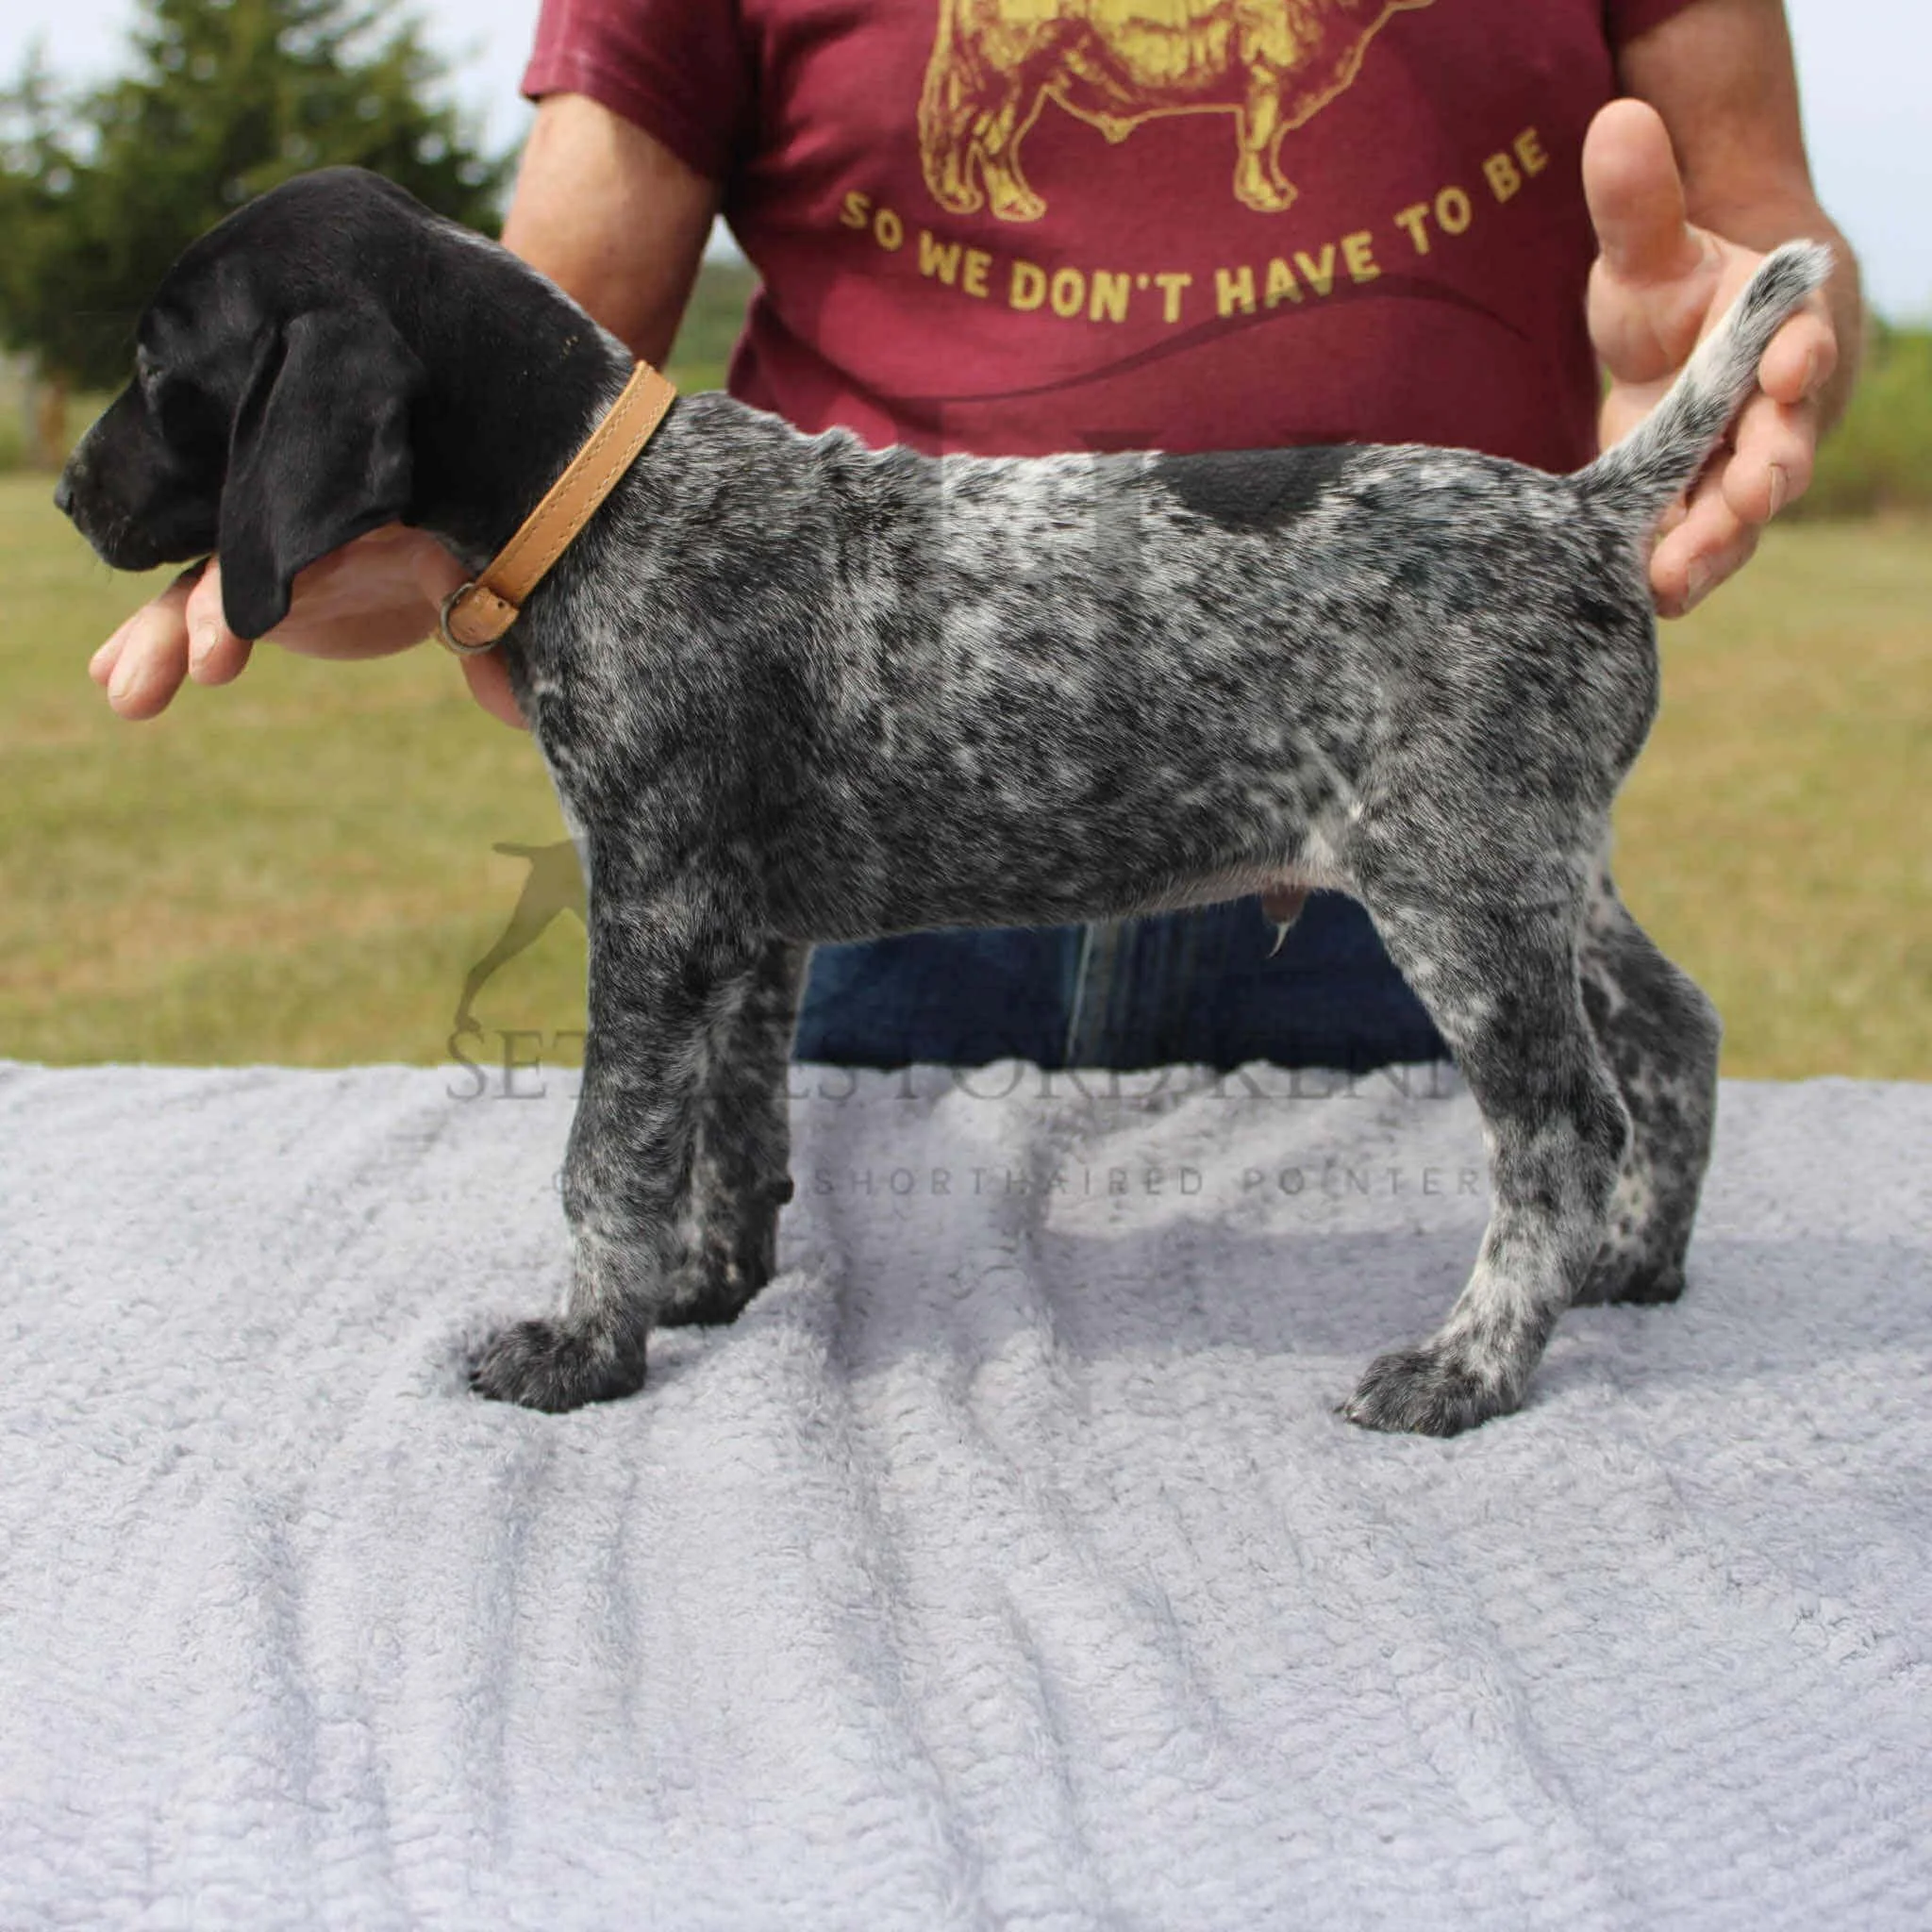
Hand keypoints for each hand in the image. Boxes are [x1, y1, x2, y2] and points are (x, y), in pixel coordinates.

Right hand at [88, 523, 529, 728]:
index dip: (286, 567)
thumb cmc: (474, 558)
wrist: (446, 550)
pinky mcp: (243, 589)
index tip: (263, 625)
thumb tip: (509, 704)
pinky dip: (151, 642)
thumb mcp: (485, 586)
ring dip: (160, 638)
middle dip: (217, 607)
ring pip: (202, 588)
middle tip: (208, 664)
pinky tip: (107, 680)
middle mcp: (299, 523)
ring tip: (125, 697)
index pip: (309, 526)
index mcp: (360, 506)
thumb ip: (490, 631)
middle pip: (242, 555)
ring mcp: (263, 555)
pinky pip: (187, 612)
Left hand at [1584, 98, 1837, 616]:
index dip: (1796, 356)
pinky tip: (1644, 600)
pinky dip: (1675, 573)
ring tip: (1678, 576)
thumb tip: (1618, 121)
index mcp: (1779, 335)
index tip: (1787, 363)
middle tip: (1745, 497)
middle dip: (1764, 474)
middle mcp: (1772, 412)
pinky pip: (1694, 548)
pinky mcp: (1693, 514)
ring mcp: (1735, 471)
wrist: (1680, 351)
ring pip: (1740, 514)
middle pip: (1780, 445)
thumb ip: (1637, 200)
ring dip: (1716, 545)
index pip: (1799, 343)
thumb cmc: (1676, 290)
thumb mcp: (1650, 248)